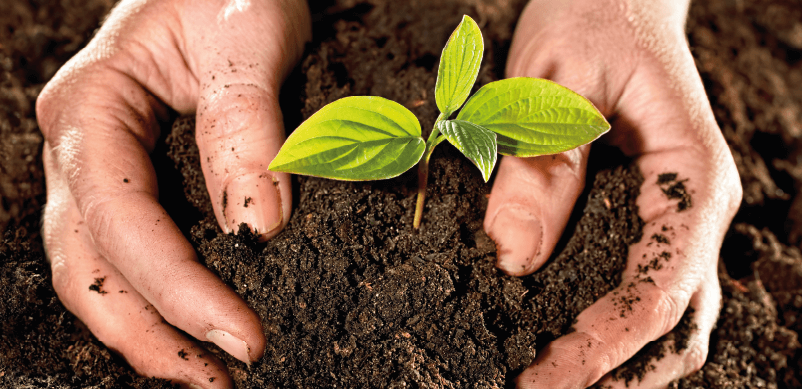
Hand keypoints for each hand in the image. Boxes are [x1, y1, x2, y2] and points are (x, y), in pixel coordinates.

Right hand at [36, 0, 309, 386]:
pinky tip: (201, 326)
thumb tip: (258, 228)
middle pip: (90, 265)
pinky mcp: (139, 182)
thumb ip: (246, 130)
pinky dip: (161, 300)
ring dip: (150, 331)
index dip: (179, 288)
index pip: (122, 219)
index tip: (243, 338)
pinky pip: (133, 254)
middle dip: (152, 334)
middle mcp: (81, 147)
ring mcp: (104, 169)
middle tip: (221, 379)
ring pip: (99, 272)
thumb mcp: (244, 41)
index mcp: (91, 106)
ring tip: (210, 375)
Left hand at [485, 0, 740, 386]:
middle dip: (613, 374)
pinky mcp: (645, 220)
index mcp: (690, 176)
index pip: (661, 287)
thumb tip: (512, 257)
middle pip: (677, 325)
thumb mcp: (552, 78)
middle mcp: (693, 209)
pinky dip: (610, 332)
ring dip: (617, 366)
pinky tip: (562, 342)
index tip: (545, 380)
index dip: (605, 345)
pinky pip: (640, 292)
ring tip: (548, 382)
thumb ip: (540, 165)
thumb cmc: (593, 17)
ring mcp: (673, 220)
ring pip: (669, 322)